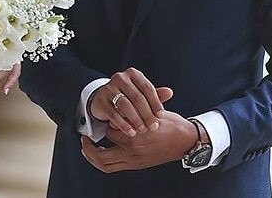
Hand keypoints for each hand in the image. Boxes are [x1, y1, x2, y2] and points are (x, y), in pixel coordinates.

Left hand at [81, 111, 196, 172]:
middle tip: (83, 138)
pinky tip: (100, 152)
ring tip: (87, 147)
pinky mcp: (138, 165)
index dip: (105, 122)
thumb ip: (136, 106)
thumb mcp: (153, 110)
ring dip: (93, 158)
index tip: (102, 117)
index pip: (110, 130)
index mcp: (136, 137)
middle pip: (101, 156)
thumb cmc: (172, 124)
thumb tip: (120, 102)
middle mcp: (133, 152)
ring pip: (106, 165)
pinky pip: (114, 167)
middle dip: (89, 148)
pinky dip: (103, 162)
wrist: (188, 141)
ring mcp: (135, 161)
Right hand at [89, 68, 172, 136]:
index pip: (147, 88)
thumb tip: (170, 92)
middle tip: (153, 126)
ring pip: (125, 105)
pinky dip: (123, 124)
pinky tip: (131, 132)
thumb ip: (155, 94)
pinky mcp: (100, 100)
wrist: (104, 100)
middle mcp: (120, 77)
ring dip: (135, 119)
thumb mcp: (142, 94)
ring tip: (142, 130)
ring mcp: (108, 88)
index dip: (155, 102)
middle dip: (146, 114)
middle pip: (137, 97)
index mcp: (133, 74)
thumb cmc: (128, 97)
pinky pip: (113, 113)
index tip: (161, 116)